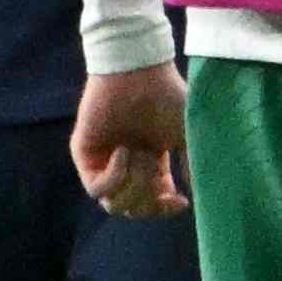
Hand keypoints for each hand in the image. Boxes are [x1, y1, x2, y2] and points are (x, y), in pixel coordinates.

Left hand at [73, 60, 190, 217]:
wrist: (139, 71)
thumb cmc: (166, 97)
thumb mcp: (188, 135)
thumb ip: (192, 165)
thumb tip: (196, 195)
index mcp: (151, 164)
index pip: (154, 204)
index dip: (165, 209)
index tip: (181, 201)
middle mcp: (126, 167)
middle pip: (134, 209)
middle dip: (149, 199)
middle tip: (155, 171)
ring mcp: (104, 162)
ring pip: (114, 205)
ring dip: (134, 186)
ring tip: (141, 156)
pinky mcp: (85, 156)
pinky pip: (96, 189)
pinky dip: (114, 176)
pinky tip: (124, 150)